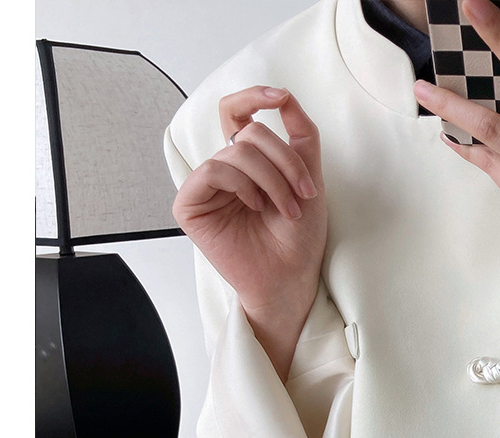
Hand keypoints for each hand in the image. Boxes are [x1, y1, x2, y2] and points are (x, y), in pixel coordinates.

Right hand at [171, 86, 327, 318]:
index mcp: (246, 162)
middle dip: (284, 160)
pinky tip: (255, 207)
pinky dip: (242, 185)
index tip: (281, 98)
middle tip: (304, 193)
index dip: (254, 97)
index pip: (237, 113)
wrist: (291, 278)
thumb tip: (286, 96)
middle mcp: (223, 170)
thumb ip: (300, 136)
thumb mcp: (309, 179)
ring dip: (272, 179)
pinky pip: (213, 170)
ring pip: (236, 151)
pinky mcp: (190, 205)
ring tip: (287, 209)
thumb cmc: (299, 239)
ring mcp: (205, 187)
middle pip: (248, 132)